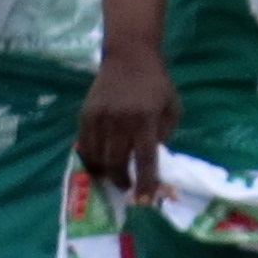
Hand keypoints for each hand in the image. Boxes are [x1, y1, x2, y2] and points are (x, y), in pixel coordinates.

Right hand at [77, 43, 179, 193]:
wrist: (129, 57)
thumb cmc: (156, 83)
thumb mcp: (172, 107)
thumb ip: (163, 134)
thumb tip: (151, 159)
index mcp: (146, 119)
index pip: (145, 158)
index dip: (146, 182)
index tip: (144, 201)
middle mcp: (120, 121)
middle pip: (117, 162)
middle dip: (122, 180)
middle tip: (127, 188)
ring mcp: (100, 119)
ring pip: (97, 158)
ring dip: (106, 172)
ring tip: (112, 176)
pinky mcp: (85, 116)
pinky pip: (85, 146)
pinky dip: (91, 159)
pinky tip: (99, 162)